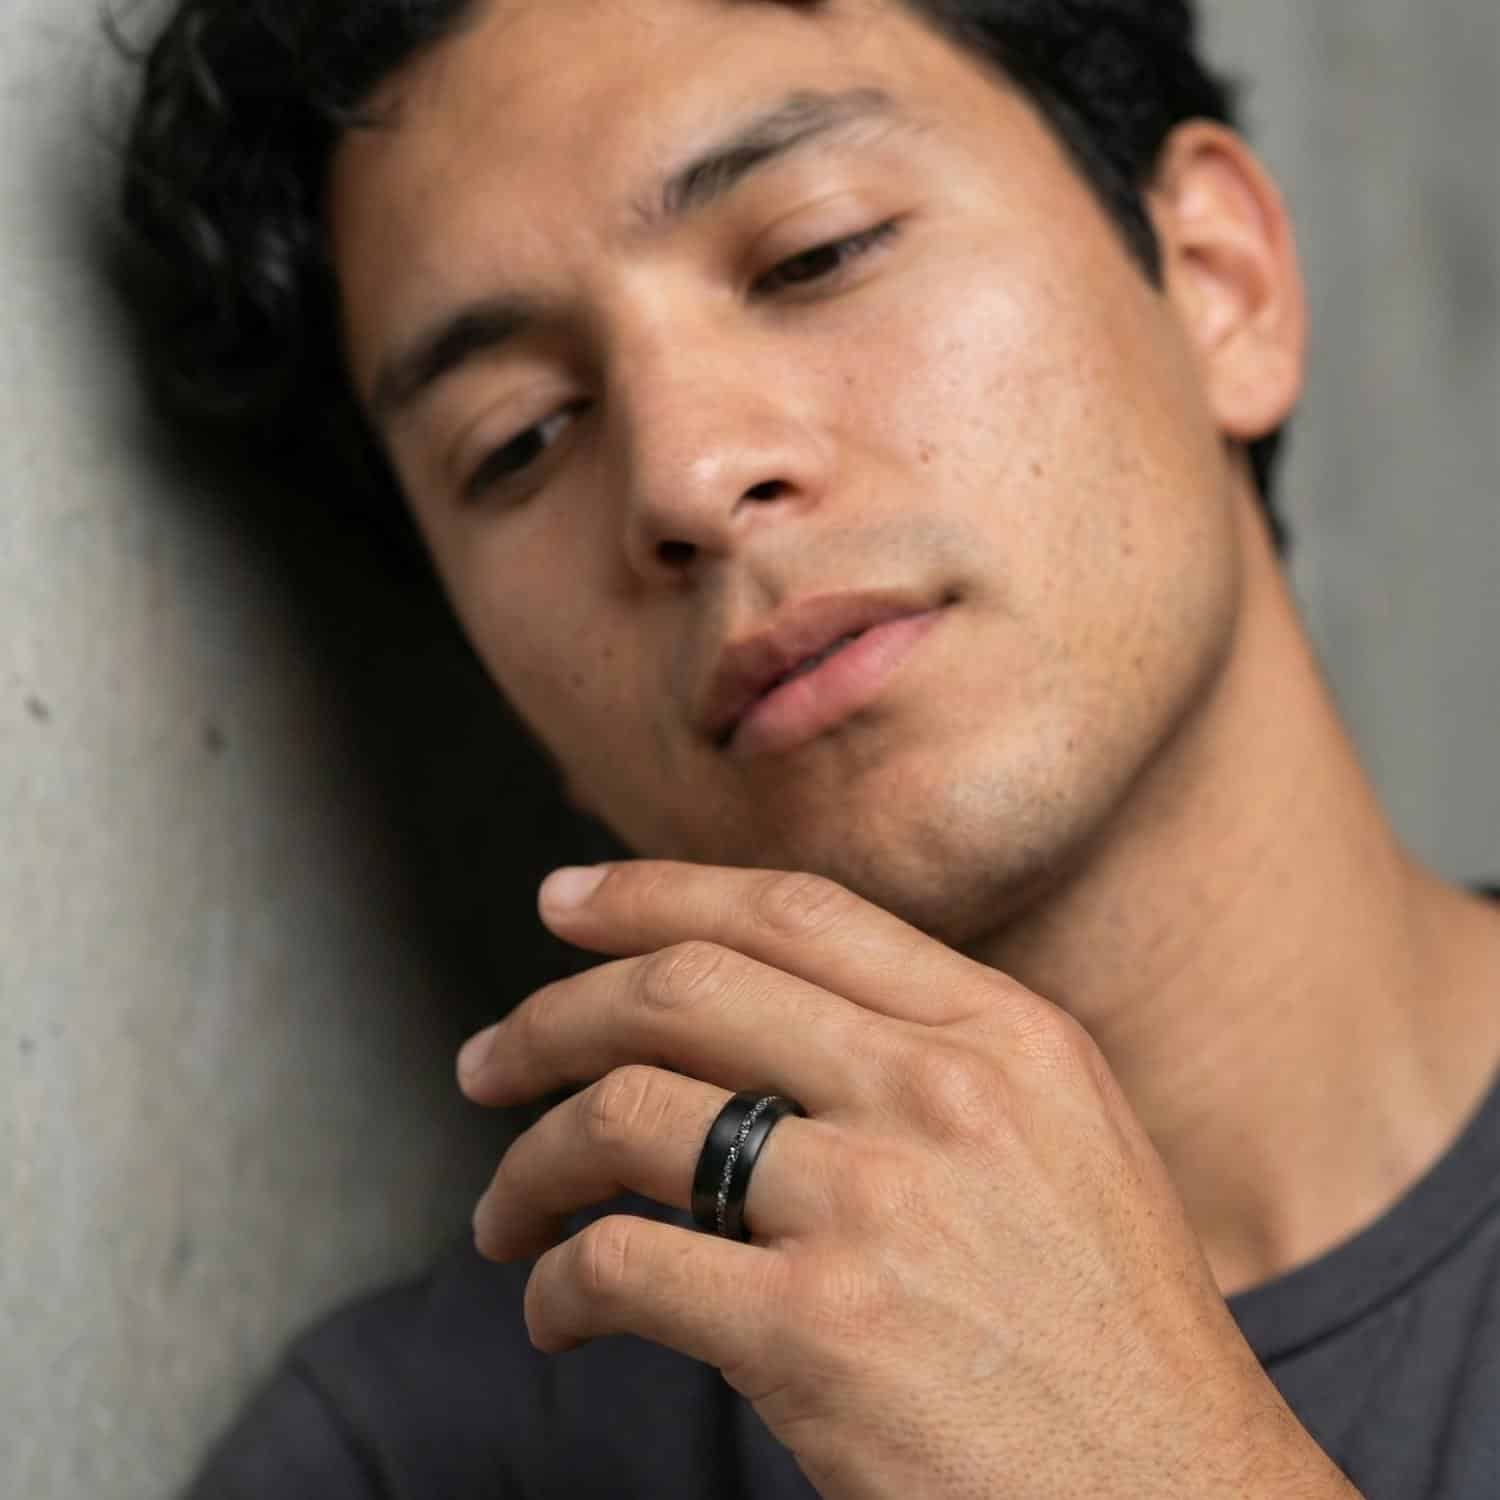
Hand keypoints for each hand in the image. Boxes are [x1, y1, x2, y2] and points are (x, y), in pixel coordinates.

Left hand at [458, 862, 1359, 1499]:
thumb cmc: (1109, 1332)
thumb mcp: (1061, 1136)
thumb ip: (932, 1049)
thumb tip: (762, 1004)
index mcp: (1002, 1031)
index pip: (792, 911)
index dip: (654, 892)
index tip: (565, 904)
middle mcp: (938, 1092)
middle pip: (684, 989)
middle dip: (553, 1015)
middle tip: (490, 1059)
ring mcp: (876, 1206)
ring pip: (627, 1113)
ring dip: (531, 1158)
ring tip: (503, 1210)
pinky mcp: (818, 1335)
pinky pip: (622, 1265)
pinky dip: (558, 1285)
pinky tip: (559, 1312)